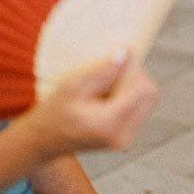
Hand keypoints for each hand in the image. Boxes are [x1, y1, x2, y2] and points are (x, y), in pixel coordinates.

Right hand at [20, 56, 158, 157]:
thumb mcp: (72, 86)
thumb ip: (100, 71)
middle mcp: (122, 136)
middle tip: (114, 70)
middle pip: (150, 95)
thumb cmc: (53, 112)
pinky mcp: (125, 139)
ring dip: (134, 87)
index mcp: (109, 124)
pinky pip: (140, 111)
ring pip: (148, 102)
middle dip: (137, 77)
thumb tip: (126, 52)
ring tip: (108, 84)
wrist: (43, 141)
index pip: (141, 89)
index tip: (120, 57)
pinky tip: (109, 96)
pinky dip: (130, 98)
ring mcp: (125, 140)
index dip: (135, 69)